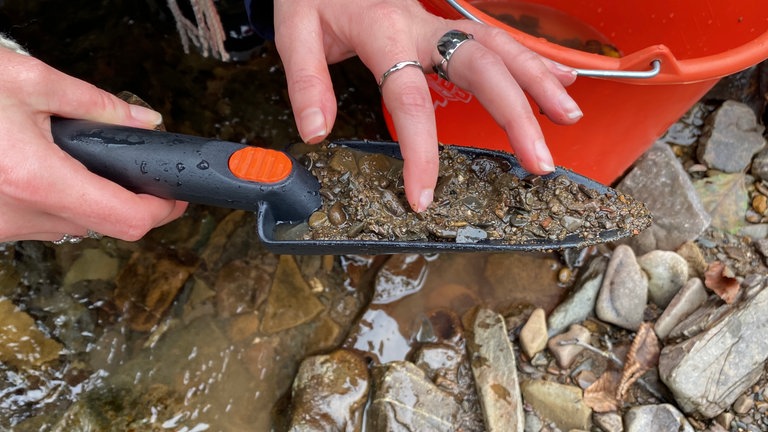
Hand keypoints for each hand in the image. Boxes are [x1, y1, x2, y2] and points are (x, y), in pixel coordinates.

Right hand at [0, 47, 186, 242]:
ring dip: (87, 198)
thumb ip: (94, 104)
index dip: (161, 211)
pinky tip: (41, 167)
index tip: (177, 196)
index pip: (125, 219)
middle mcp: (17, 214)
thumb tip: (142, 122)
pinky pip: (36, 223)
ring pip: (68, 225)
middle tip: (137, 169)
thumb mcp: (27, 80)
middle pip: (101, 224)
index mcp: (36, 178)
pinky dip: (53, 201)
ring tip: (79, 158)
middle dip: (126, 199)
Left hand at [273, 0, 581, 211]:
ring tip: (569, 118)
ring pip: (500, 48)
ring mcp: (441, 23)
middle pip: (480, 65)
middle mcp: (424, 25)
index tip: (424, 196)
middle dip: (516, 112)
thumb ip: (305, 80)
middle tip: (539, 159)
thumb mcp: (295, 28)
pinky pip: (498, 40)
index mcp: (384, 31)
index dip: (420, 150)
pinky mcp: (448, 25)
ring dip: (538, 82)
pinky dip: (533, 60)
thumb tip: (316, 133)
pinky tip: (560, 81)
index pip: (409, 96)